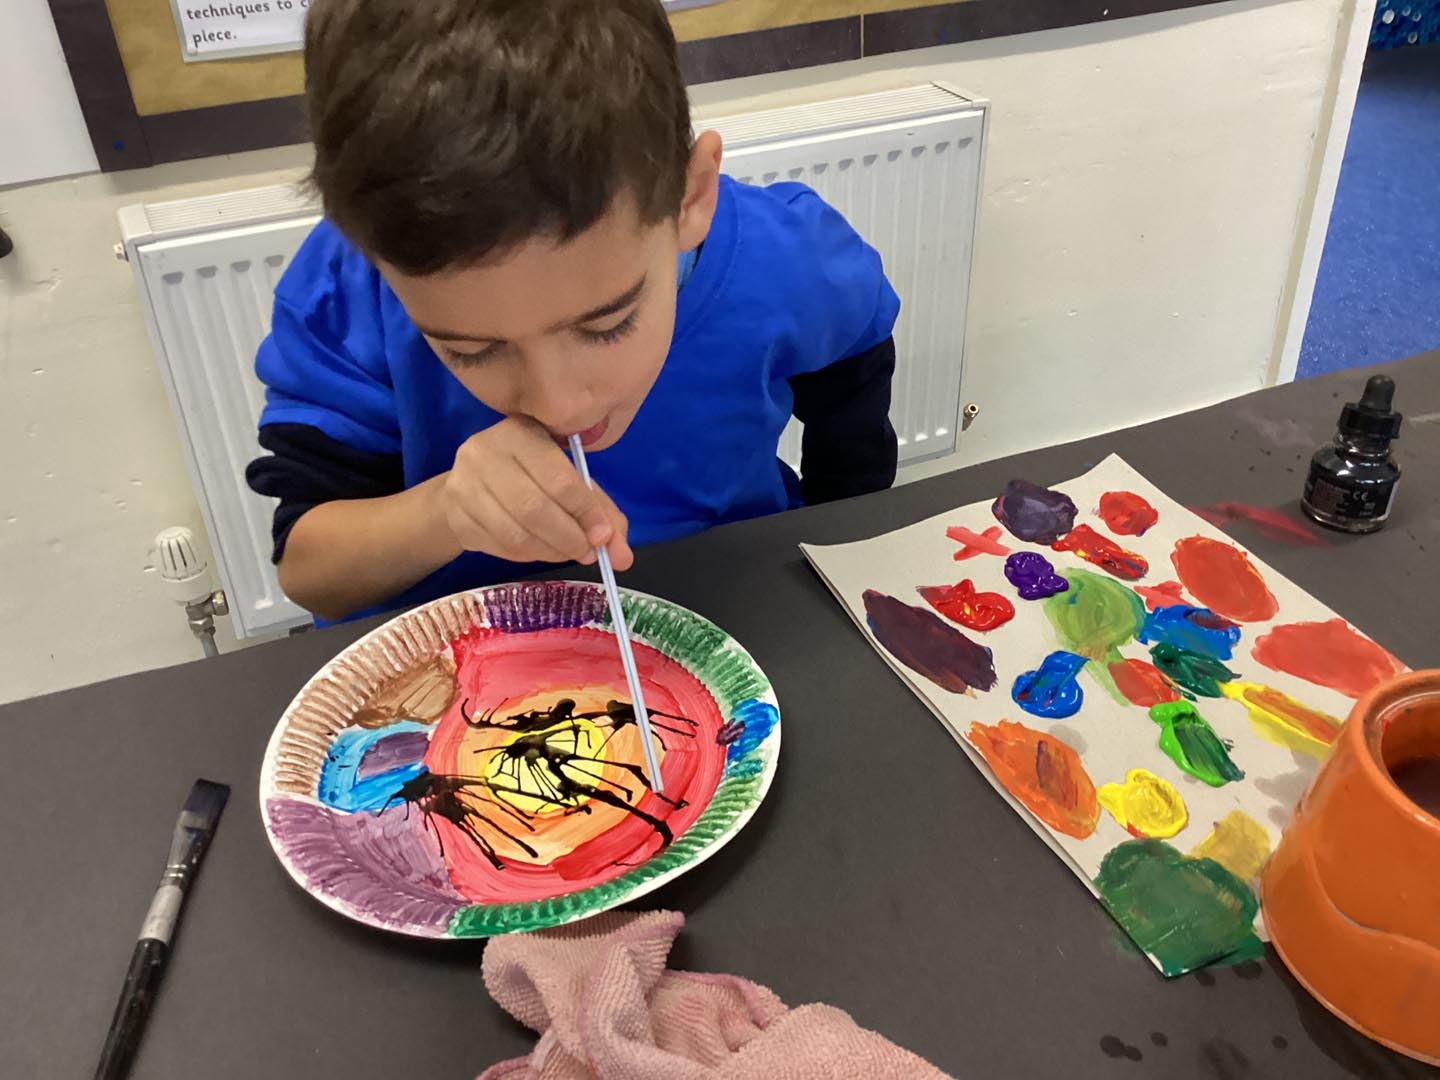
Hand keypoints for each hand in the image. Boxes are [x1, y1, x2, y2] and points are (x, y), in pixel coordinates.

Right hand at [440, 417, 632, 568]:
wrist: (469, 486)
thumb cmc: (530, 477)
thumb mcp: (569, 480)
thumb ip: (601, 513)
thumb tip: (622, 557)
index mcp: (522, 432)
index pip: (558, 477)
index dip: (585, 511)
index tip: (603, 536)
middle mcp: (486, 452)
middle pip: (533, 508)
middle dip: (569, 537)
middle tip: (588, 552)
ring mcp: (464, 484)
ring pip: (515, 533)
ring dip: (550, 551)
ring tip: (568, 553)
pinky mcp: (455, 516)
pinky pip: (499, 546)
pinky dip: (528, 556)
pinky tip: (541, 550)